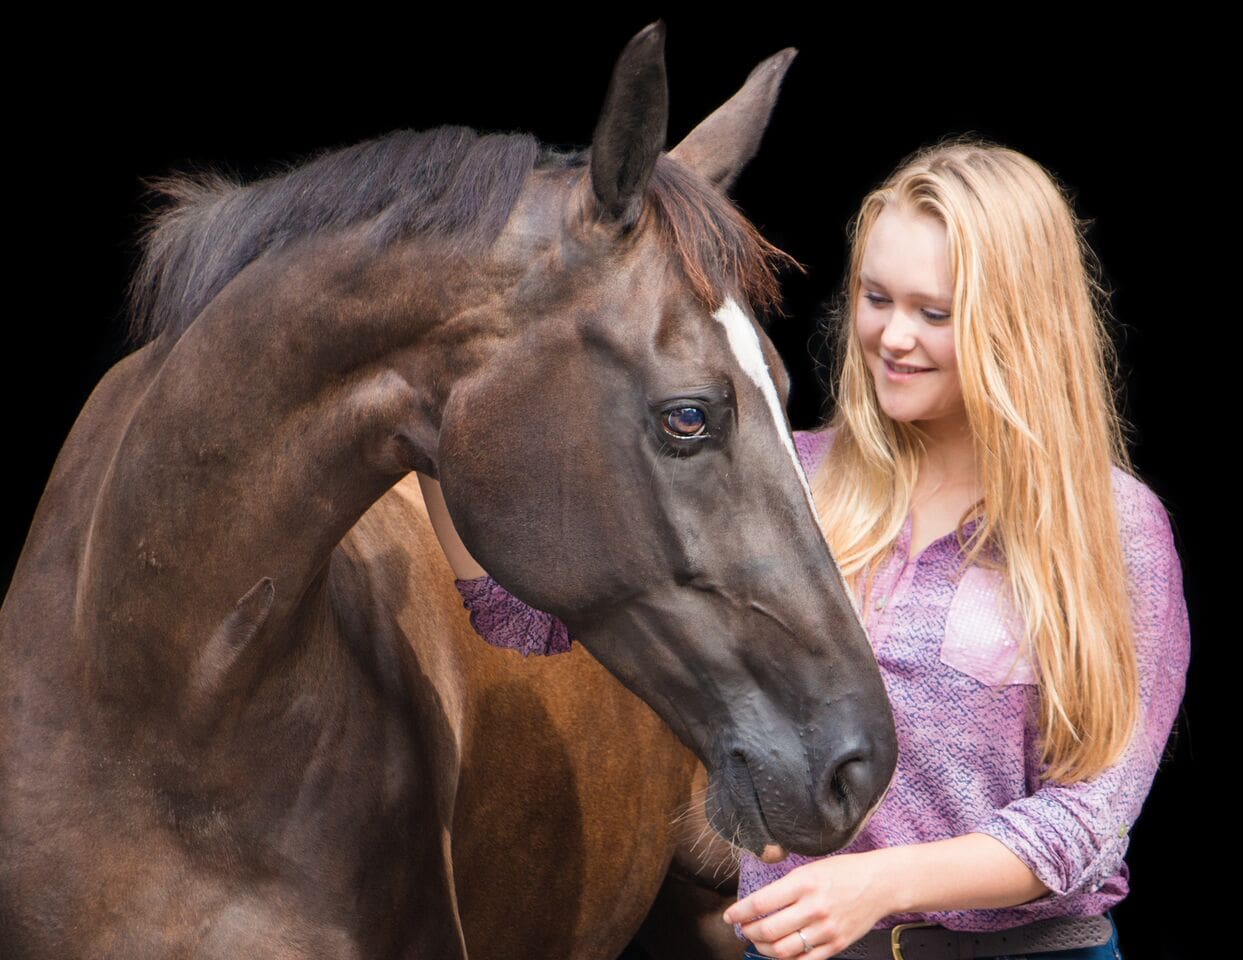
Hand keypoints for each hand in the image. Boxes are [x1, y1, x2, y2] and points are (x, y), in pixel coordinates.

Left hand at [722, 852, 893, 958]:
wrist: (881, 883)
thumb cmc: (844, 871)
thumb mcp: (810, 869)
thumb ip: (785, 887)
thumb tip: (758, 905)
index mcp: (804, 883)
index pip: (761, 902)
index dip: (740, 912)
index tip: (730, 916)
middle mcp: (813, 907)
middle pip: (768, 930)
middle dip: (748, 932)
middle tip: (743, 928)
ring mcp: (825, 929)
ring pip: (783, 950)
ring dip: (763, 949)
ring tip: (759, 941)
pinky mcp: (836, 944)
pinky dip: (786, 959)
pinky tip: (780, 952)